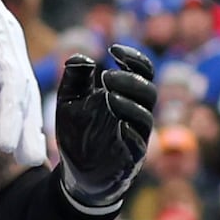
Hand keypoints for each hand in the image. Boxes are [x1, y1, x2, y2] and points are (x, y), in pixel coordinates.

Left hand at [0, 0, 45, 166]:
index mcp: (2, 36)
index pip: (11, 82)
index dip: (9, 114)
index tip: (4, 143)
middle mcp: (11, 45)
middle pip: (24, 91)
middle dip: (27, 127)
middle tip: (30, 161)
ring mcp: (6, 49)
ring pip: (22, 92)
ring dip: (26, 123)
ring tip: (32, 156)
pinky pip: (11, 87)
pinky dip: (16, 109)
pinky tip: (17, 130)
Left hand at [55, 44, 156, 212]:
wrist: (77, 171)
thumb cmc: (77, 131)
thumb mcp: (70, 102)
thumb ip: (75, 79)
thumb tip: (82, 57)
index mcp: (127, 96)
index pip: (142, 72)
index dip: (134, 57)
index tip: (113, 48)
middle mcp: (137, 114)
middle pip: (149, 92)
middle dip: (131, 80)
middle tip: (107, 76)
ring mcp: (137, 136)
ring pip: (146, 116)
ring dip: (129, 103)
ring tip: (107, 95)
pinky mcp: (133, 157)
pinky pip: (139, 142)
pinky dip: (129, 130)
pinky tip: (116, 122)